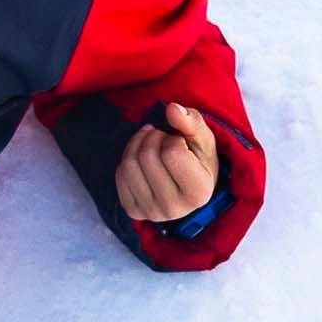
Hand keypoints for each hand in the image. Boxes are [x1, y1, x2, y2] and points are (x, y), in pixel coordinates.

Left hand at [115, 101, 219, 226]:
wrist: (189, 187)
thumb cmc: (199, 159)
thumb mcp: (203, 138)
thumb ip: (191, 121)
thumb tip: (172, 108)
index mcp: (198, 193)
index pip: (171, 152)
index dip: (173, 138)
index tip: (180, 142)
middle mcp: (175, 209)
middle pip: (147, 157)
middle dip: (153, 138)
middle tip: (162, 138)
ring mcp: (152, 213)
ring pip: (128, 165)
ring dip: (138, 144)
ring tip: (151, 144)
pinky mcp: (133, 212)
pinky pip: (119, 175)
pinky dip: (128, 159)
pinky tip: (141, 159)